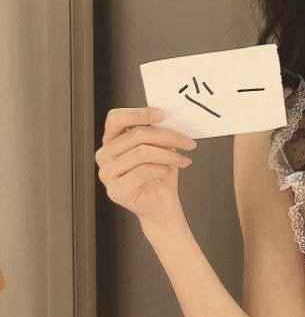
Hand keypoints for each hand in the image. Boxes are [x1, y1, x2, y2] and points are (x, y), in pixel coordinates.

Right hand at [94, 106, 196, 225]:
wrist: (161, 203)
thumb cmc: (159, 173)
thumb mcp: (160, 147)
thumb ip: (156, 133)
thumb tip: (168, 117)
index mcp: (111, 140)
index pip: (116, 118)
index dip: (139, 113)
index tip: (163, 115)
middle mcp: (104, 155)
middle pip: (137, 135)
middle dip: (168, 136)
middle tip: (188, 142)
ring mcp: (107, 173)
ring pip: (142, 152)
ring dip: (169, 155)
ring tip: (183, 160)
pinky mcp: (116, 190)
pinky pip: (142, 171)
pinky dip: (161, 169)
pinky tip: (169, 171)